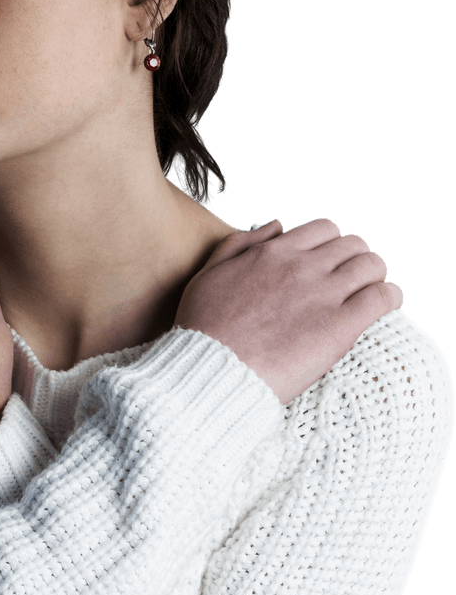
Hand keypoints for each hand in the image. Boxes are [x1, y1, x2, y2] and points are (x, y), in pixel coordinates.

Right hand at [173, 218, 403, 404]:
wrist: (211, 371)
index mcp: (274, 252)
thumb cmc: (204, 328)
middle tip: (351, 281)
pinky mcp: (340, 327)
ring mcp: (323, 295)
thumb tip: (277, 224)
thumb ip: (242, 243)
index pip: (325, 229)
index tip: (329, 263)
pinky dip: (389, 297)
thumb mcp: (210, 272)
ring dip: (374, 276)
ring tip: (369, 293)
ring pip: (372, 265)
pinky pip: (382, 298)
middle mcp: (302, 266)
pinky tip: (385, 307)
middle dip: (355, 259)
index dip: (331, 244)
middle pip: (353, 244)